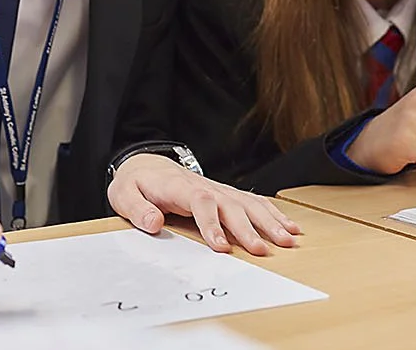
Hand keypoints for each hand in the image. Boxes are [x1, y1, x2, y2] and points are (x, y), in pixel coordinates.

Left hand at [106, 154, 300, 255]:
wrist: (147, 165)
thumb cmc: (137, 183)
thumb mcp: (124, 194)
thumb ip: (137, 208)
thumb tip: (153, 222)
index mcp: (180, 187)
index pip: (201, 203)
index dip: (212, 224)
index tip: (222, 247)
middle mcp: (206, 187)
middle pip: (231, 206)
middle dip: (249, 228)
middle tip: (264, 250)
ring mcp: (219, 190)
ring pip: (249, 204)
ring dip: (270, 221)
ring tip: (289, 240)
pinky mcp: (227, 195)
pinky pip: (254, 203)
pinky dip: (274, 214)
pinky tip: (291, 228)